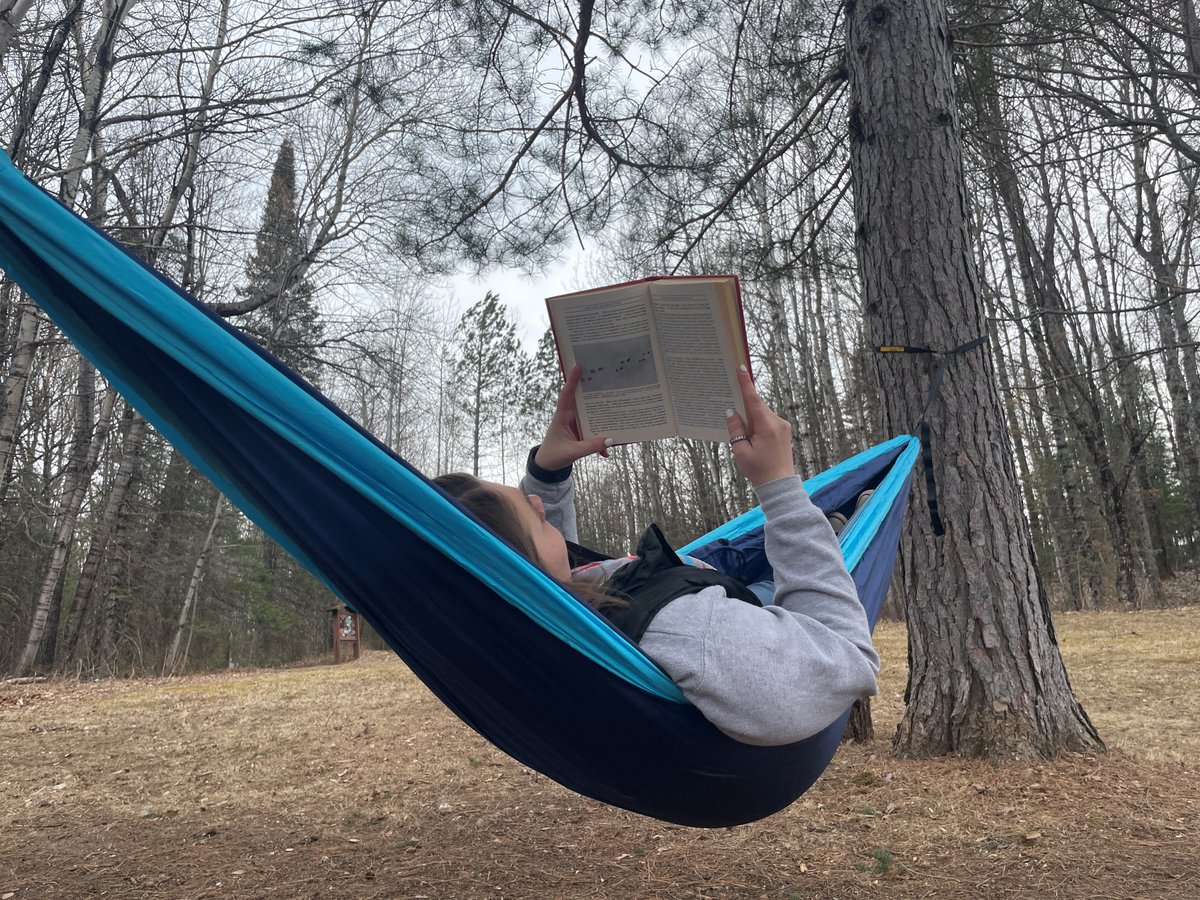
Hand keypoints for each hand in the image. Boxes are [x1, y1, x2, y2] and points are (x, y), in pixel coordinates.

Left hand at [533, 364, 609, 470]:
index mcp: (562, 417)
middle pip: (583, 401)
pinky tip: (606, 451)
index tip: (578, 366)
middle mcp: (570, 417)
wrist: (548, 467)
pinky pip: (594, 432)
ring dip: (603, 417)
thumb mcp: (571, 452)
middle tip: (606, 379)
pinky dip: (601, 441)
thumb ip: (590, 446)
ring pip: (592, 416)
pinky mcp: (582, 433)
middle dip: (594, 392)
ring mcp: (576, 424)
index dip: (572, 380)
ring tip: (617, 413)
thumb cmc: (553, 455)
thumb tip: (609, 440)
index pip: (566, 395)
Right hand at [726, 366, 795, 486]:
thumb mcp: (740, 451)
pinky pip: (767, 420)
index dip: (745, 384)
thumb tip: (731, 412)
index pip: (753, 400)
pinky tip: (752, 437)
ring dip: (751, 419)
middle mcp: (778, 422)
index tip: (740, 369)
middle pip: (757, 406)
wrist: (779, 484)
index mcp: (767, 426)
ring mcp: (783, 426)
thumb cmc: (759, 470)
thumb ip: (735, 429)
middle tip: (732, 411)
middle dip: (744, 409)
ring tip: (745, 436)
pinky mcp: (784, 431)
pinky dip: (757, 423)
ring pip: (762, 414)